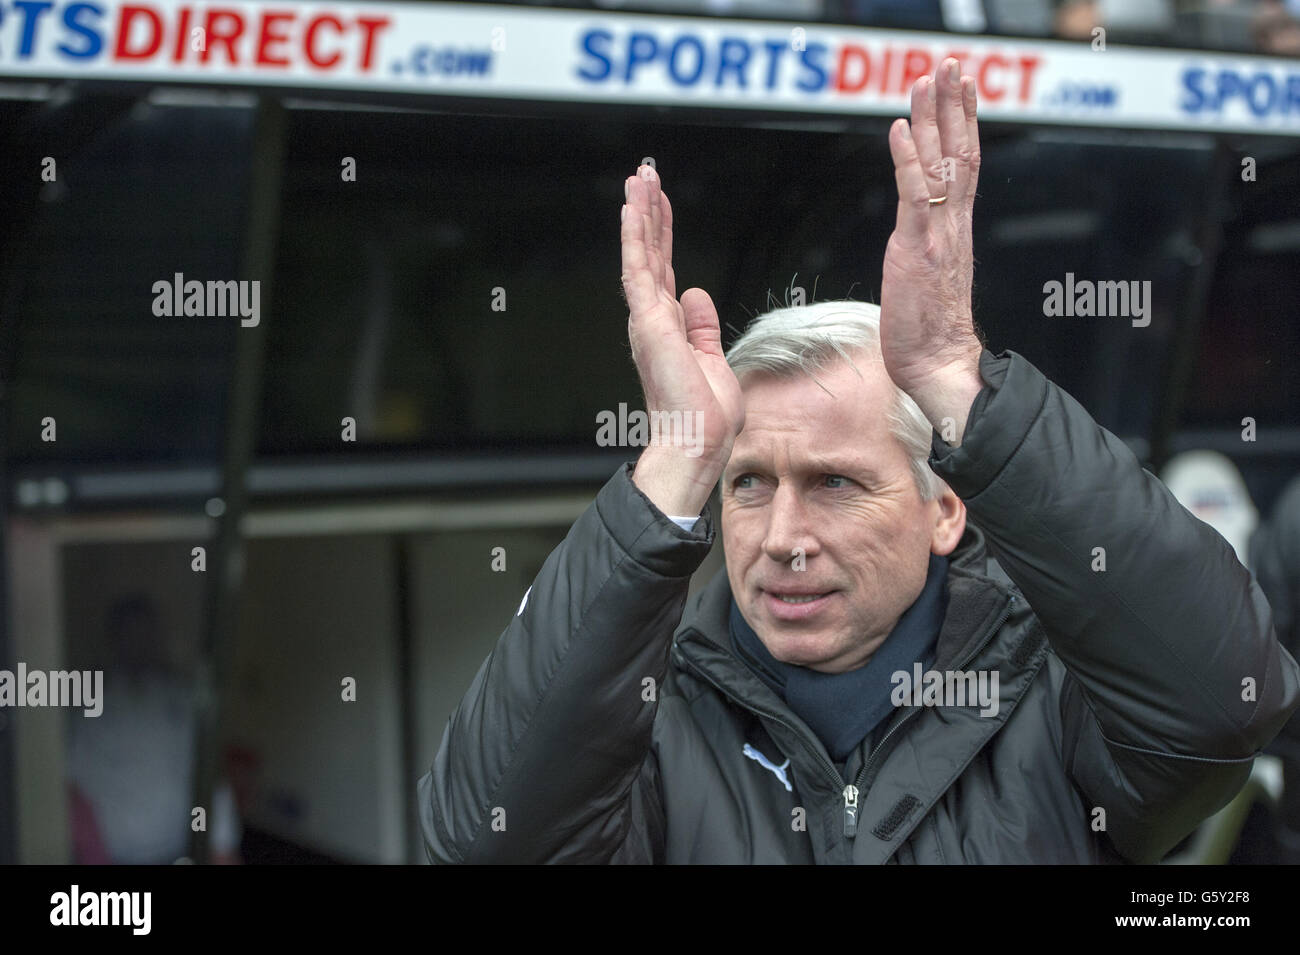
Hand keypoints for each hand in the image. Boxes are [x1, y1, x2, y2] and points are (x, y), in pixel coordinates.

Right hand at [621, 162, 743, 516]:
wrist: (697, 440)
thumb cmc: (706, 415)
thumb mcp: (712, 359)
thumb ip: (702, 326)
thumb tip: (697, 295)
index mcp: (668, 329)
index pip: (664, 271)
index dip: (662, 235)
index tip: (660, 204)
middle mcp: (653, 319)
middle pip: (650, 255)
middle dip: (648, 214)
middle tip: (644, 177)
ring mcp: (648, 318)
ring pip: (641, 254)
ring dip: (639, 214)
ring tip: (637, 178)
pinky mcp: (649, 320)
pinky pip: (639, 268)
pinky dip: (636, 236)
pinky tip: (633, 208)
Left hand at [880, 59, 985, 438]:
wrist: (940, 365)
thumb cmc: (929, 332)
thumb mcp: (929, 278)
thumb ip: (928, 249)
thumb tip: (919, 239)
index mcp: (956, 231)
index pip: (964, 165)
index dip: (962, 123)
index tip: (960, 87)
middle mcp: (953, 225)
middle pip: (960, 152)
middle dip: (955, 104)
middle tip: (951, 64)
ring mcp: (937, 235)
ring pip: (941, 163)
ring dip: (933, 118)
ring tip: (929, 78)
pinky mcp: (916, 249)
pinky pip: (913, 194)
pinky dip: (907, 159)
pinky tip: (899, 129)